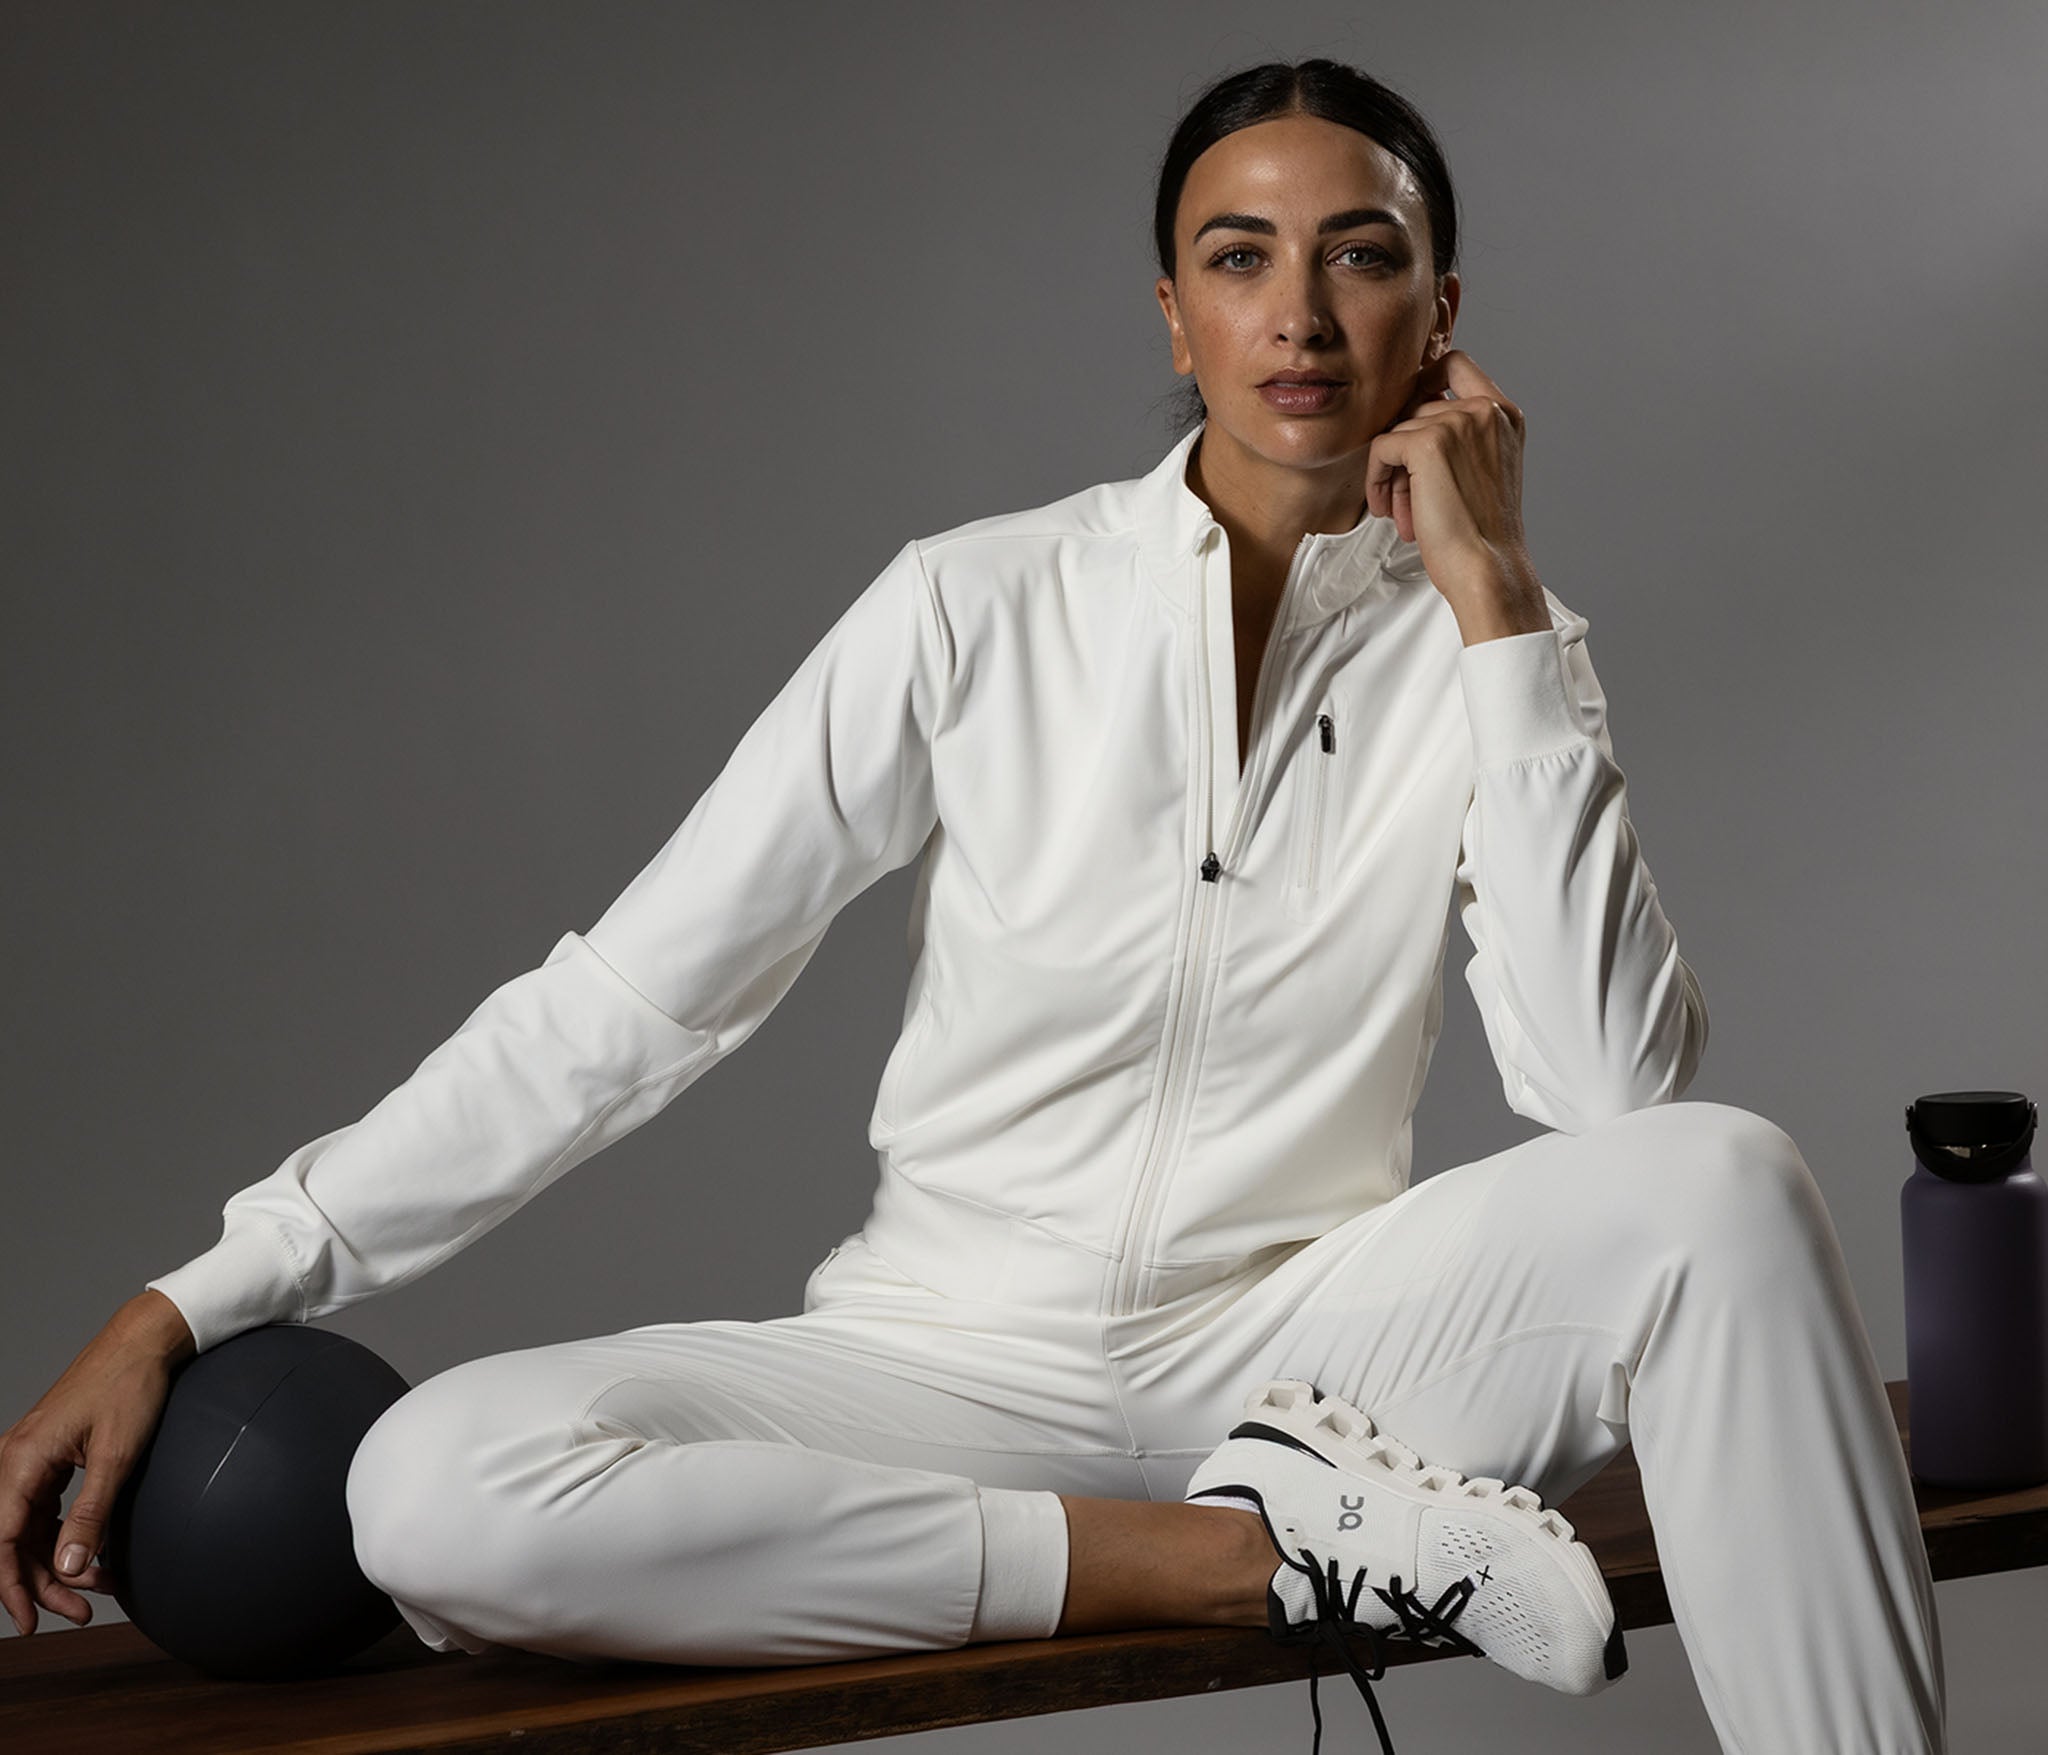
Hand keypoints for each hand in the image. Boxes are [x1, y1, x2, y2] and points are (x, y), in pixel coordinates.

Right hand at [0, 1291, 193, 1634]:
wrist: (143, 1343)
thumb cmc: (129, 1387)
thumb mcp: (116, 1456)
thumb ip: (91, 1514)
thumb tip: (69, 1567)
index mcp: (21, 1460)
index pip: (1, 1541)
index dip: (13, 1587)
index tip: (30, 1621)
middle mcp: (14, 1460)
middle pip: (12, 1541)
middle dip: (43, 1583)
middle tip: (81, 1611)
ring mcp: (28, 1459)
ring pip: (27, 1530)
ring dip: (55, 1564)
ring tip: (96, 1589)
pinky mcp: (46, 1459)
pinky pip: (40, 1511)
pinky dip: (63, 1537)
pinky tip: (89, 1556)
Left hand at [1364, 347, 1537, 605]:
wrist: (1487, 568)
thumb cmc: (1482, 534)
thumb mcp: (1482, 471)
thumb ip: (1460, 437)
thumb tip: (1403, 422)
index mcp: (1505, 415)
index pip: (1456, 363)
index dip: (1423, 380)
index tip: (1407, 417)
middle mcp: (1486, 411)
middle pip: (1417, 407)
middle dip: (1405, 453)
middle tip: (1406, 499)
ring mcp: (1458, 422)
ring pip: (1397, 432)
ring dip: (1392, 475)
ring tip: (1404, 515)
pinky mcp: (1428, 443)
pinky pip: (1381, 448)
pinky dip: (1376, 480)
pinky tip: (1388, 510)